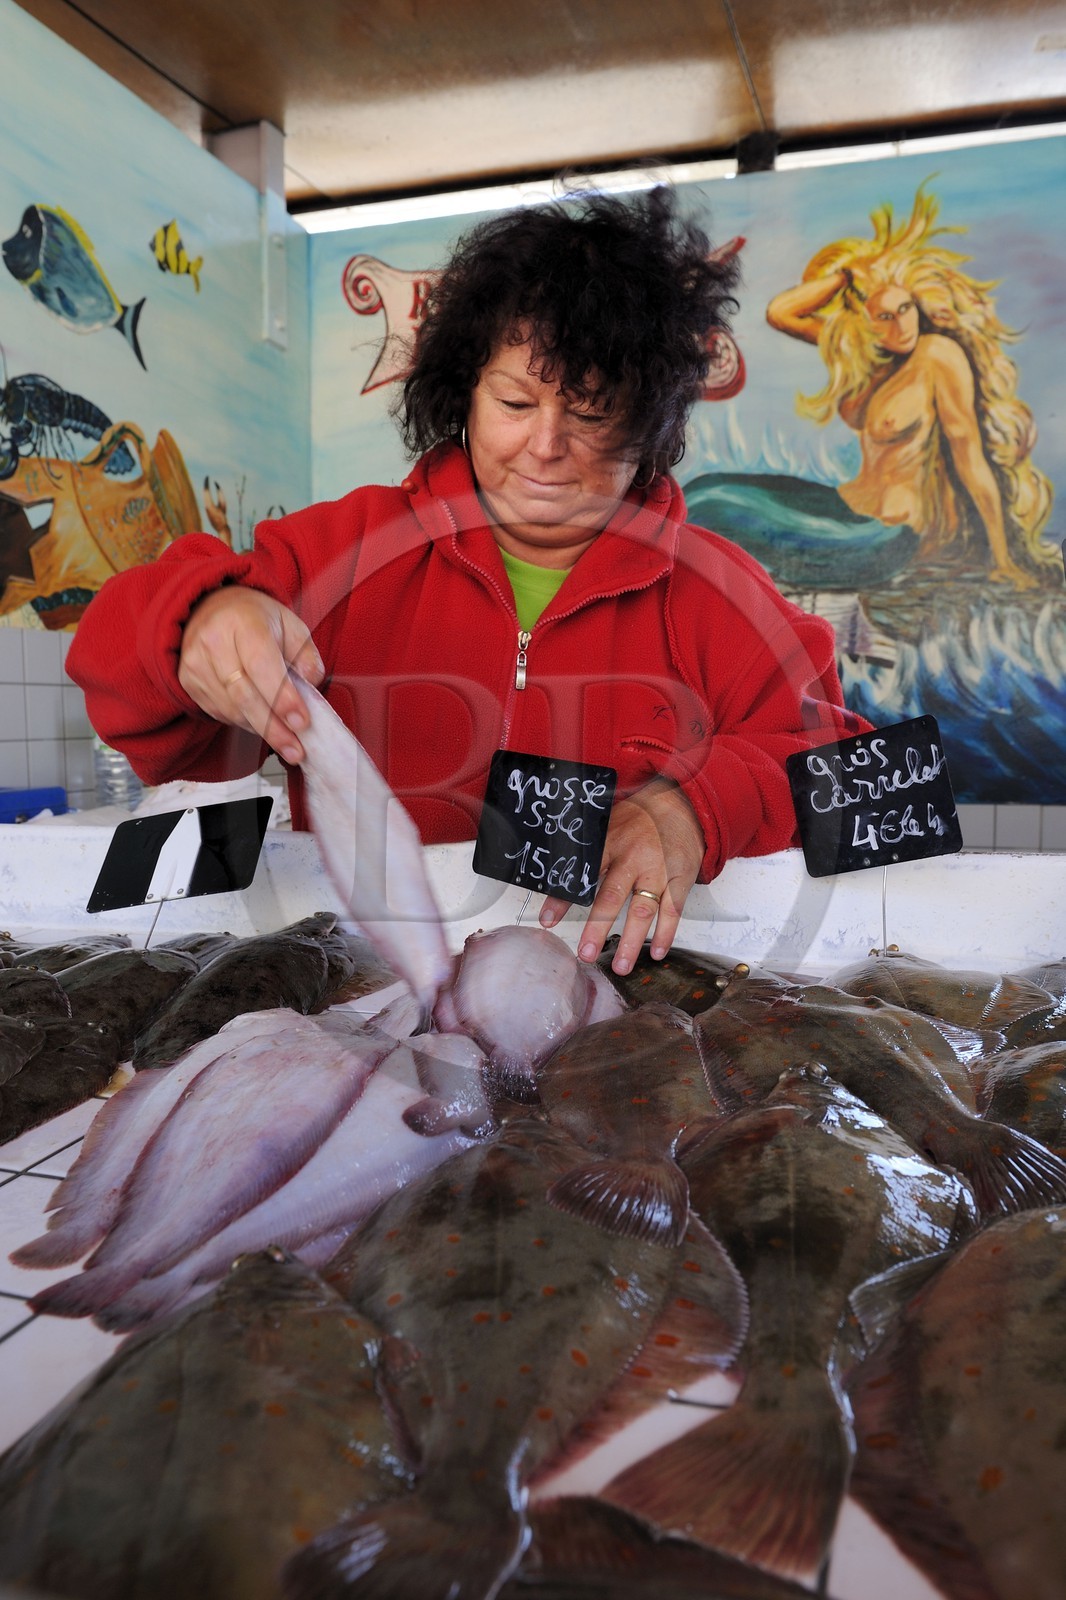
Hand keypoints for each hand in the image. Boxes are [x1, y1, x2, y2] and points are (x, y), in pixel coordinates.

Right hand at [178, 586, 324, 761]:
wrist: (213, 607)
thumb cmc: (256, 620)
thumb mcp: (291, 626)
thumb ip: (307, 657)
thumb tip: (311, 689)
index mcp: (243, 622)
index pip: (262, 666)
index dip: (282, 698)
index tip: (301, 722)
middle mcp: (214, 641)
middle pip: (244, 695)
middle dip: (273, 727)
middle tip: (295, 748)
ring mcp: (196, 663)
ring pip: (231, 709)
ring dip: (260, 729)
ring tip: (285, 742)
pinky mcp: (188, 681)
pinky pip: (219, 712)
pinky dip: (244, 723)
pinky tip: (261, 723)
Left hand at [540, 779, 704, 973]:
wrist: (683, 806)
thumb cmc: (640, 819)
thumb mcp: (608, 827)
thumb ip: (588, 851)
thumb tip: (554, 875)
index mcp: (610, 842)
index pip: (583, 873)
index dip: (563, 898)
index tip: (547, 920)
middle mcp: (634, 858)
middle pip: (612, 897)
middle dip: (597, 928)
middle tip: (585, 954)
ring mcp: (658, 871)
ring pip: (643, 910)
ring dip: (632, 941)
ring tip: (621, 966)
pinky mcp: (680, 879)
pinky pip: (672, 910)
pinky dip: (665, 934)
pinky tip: (656, 952)